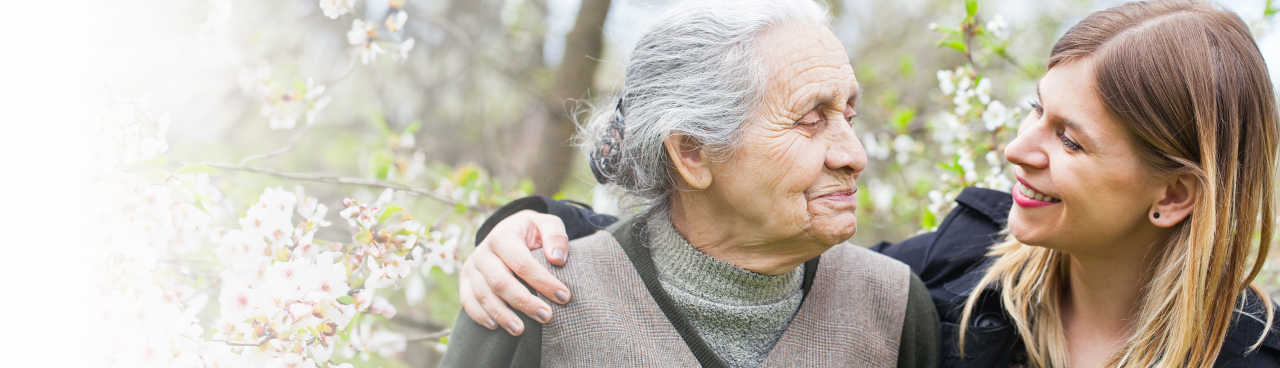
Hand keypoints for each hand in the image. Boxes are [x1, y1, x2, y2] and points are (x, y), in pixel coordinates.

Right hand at [459, 210, 572, 335]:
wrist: (507, 230)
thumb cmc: (531, 231)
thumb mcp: (546, 224)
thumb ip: (555, 236)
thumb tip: (557, 259)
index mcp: (502, 236)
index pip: (522, 263)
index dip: (543, 282)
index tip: (563, 296)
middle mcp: (483, 252)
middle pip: (500, 282)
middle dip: (524, 302)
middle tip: (546, 316)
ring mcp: (472, 267)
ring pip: (483, 295)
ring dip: (502, 314)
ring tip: (520, 330)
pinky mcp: (465, 280)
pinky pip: (468, 301)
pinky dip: (480, 315)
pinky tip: (495, 326)